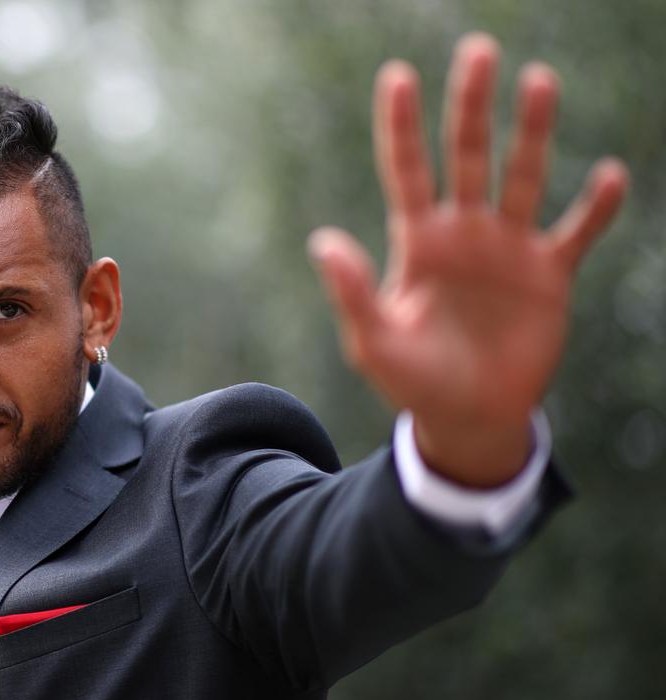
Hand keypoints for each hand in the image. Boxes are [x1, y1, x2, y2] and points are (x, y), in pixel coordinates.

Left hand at [308, 33, 627, 486]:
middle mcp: (463, 233)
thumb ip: (352, 292)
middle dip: (471, 106)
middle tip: (477, 51)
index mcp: (418, 241)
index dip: (402, 126)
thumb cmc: (413, 381)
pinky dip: (594, 208)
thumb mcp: (374, 341)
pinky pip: (576, 232)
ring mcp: (508, 249)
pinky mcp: (548, 275)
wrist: (468, 416)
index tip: (398, 76)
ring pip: (522, 177)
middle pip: (467, 156)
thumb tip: (321, 241)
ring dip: (531, 133)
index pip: (407, 170)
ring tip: (537, 80)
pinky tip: (608, 176)